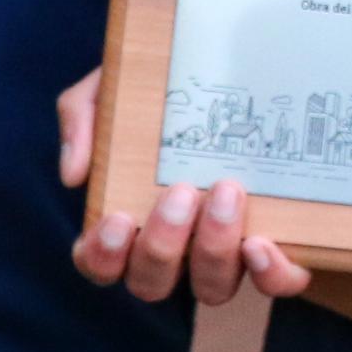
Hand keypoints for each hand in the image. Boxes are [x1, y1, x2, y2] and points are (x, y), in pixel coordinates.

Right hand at [61, 68, 308, 307]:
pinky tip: (261, 243)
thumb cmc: (164, 88)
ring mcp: (225, 252)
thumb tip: (74, 175)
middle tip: (180, 193)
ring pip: (211, 288)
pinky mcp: (277, 248)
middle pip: (152, 282)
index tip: (117, 219)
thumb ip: (83, 117)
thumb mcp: (114, 87)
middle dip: (162, 245)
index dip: (102, 256)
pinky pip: (276, 284)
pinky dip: (269, 275)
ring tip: (225, 191)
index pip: (100, 263)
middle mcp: (174, 248)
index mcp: (129, 222)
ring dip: (213, 248)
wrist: (244, 63)